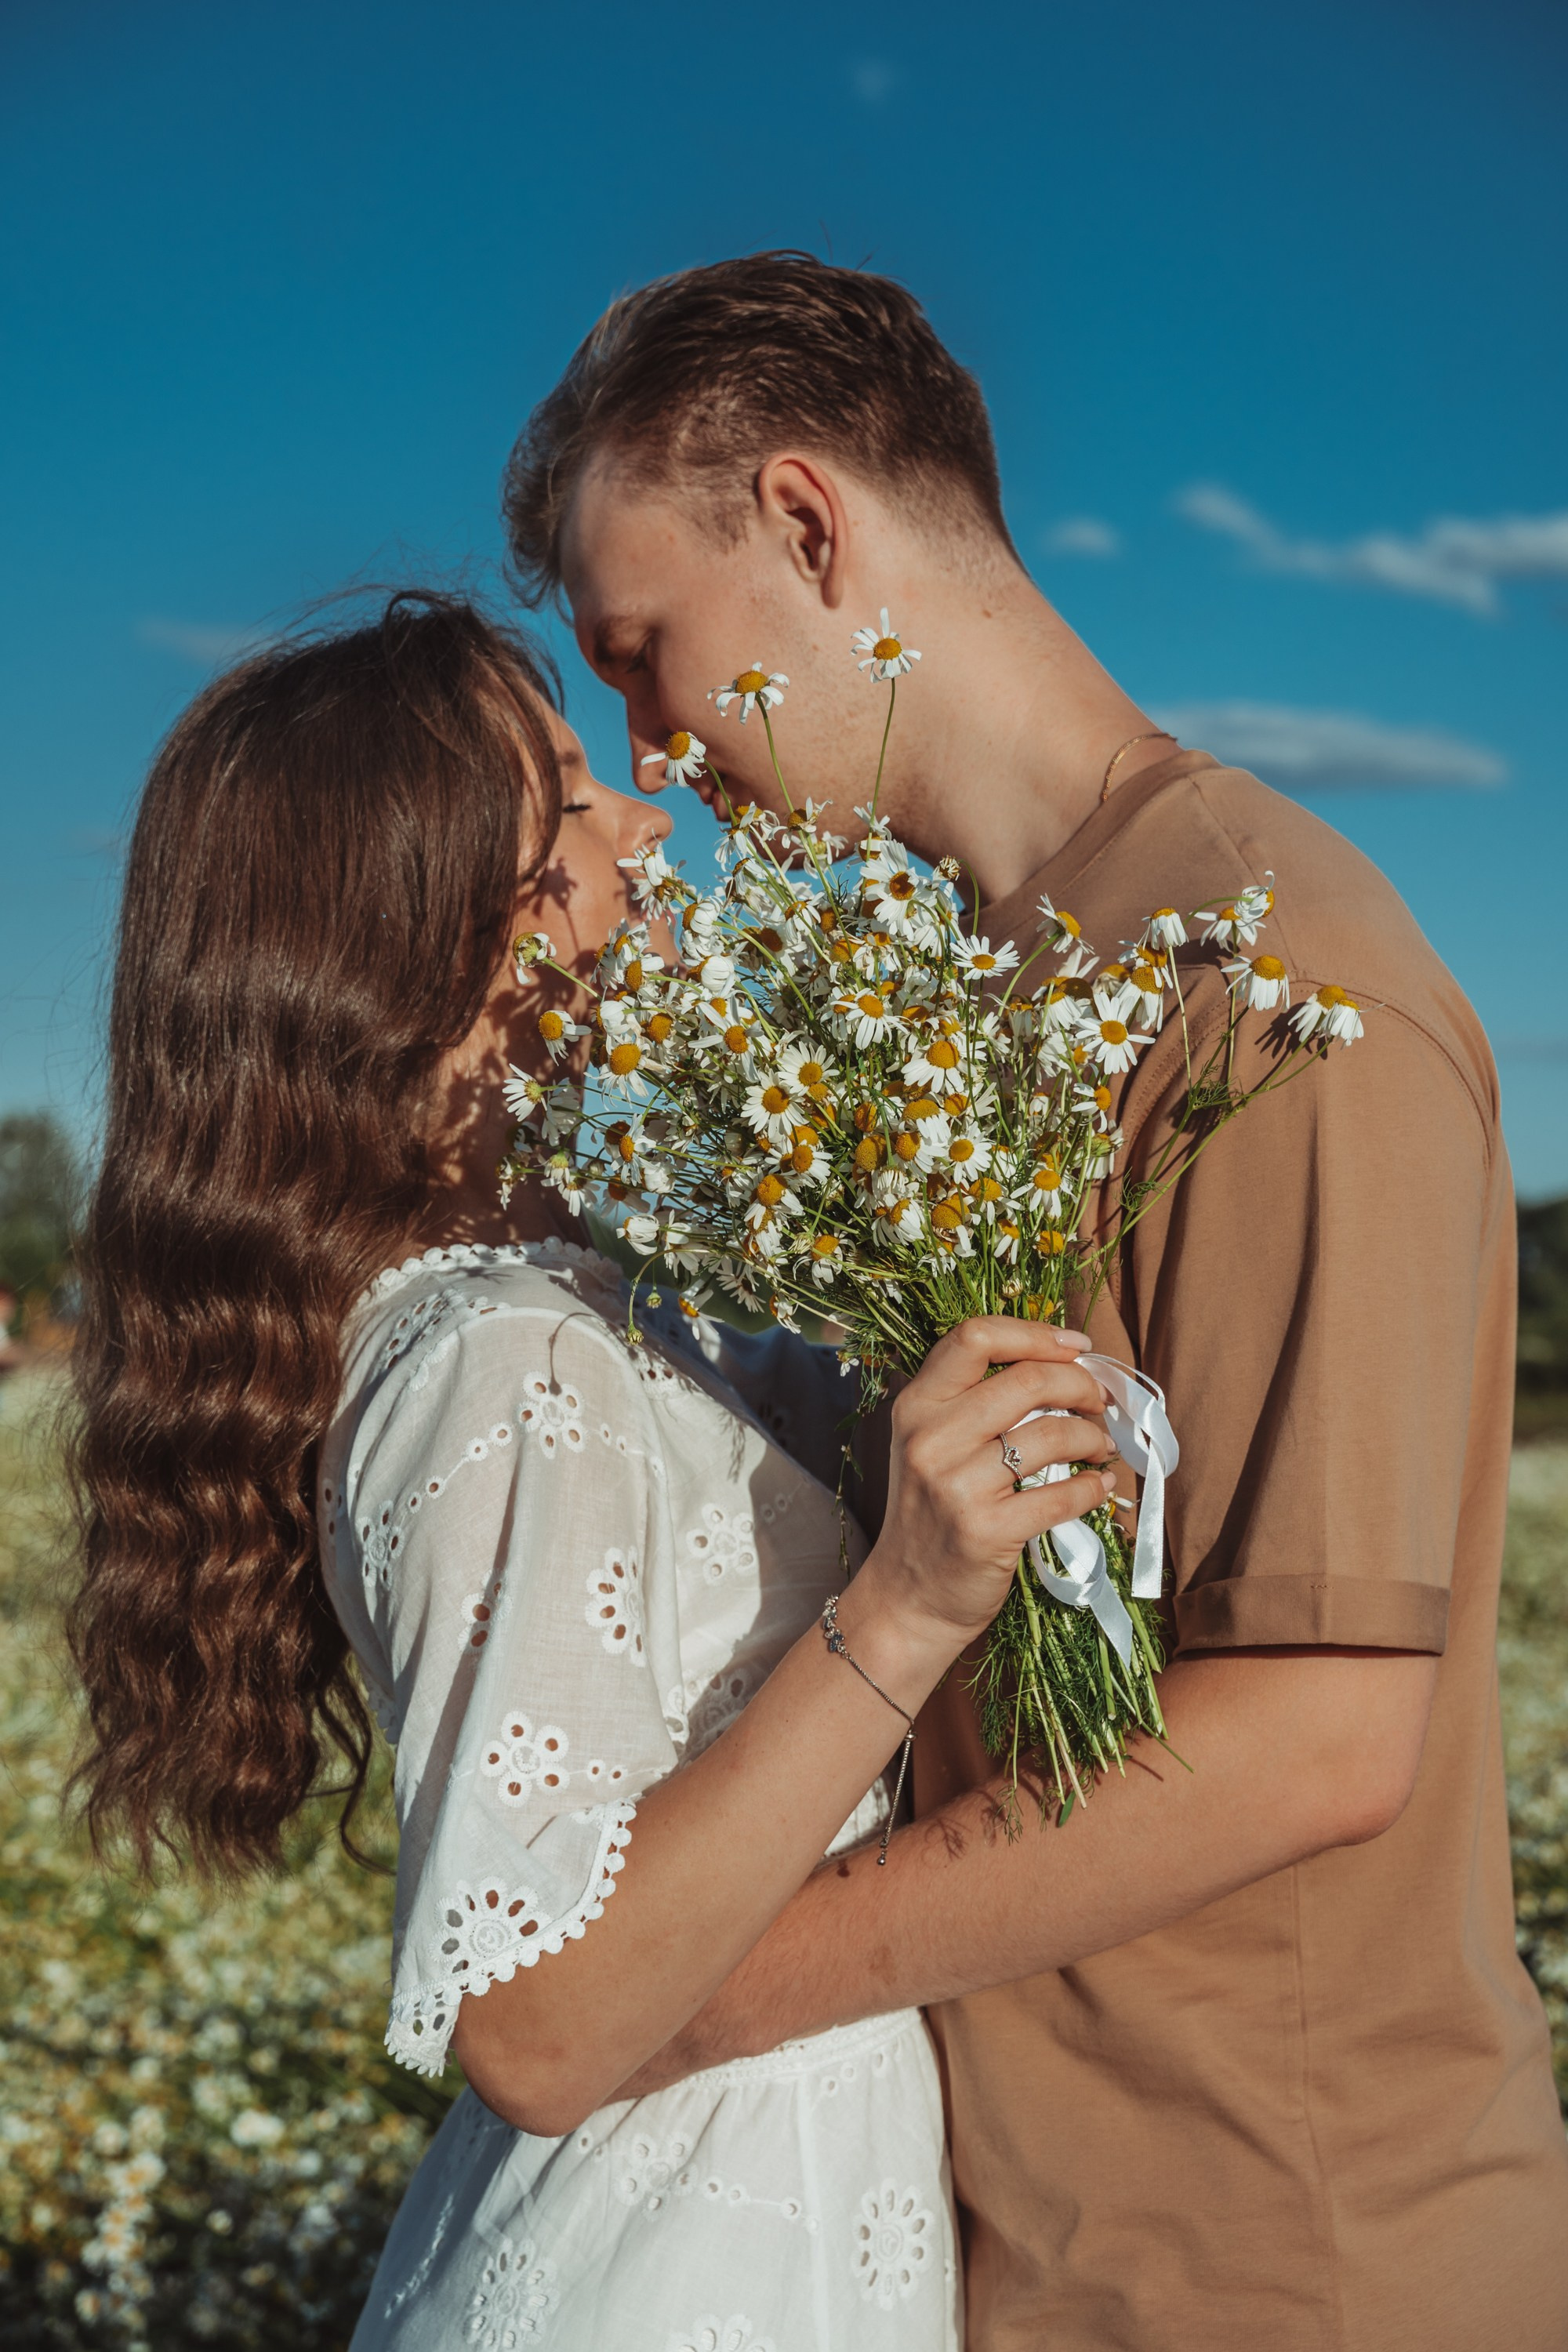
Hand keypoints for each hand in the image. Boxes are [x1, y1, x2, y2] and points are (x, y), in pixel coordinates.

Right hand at [857, 1318, 1114, 1649]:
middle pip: (1027, 1379)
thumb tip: (1062, 1362)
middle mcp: (930, 1438)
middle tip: (1099, 1402)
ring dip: (1092, 1436)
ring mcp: (955, 1485)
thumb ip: (974, 1402)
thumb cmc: (931, 1513)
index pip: (975, 1337)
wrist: (907, 1598)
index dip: (1036, 1333)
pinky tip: (1099, 1486)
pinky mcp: (986, 1531)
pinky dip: (1093, 1487)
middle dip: (1081, 1385)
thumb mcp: (931, 1445)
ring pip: (1051, 1434)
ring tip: (1099, 1446)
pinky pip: (1061, 1495)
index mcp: (917, 1406)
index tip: (1076, 1346)